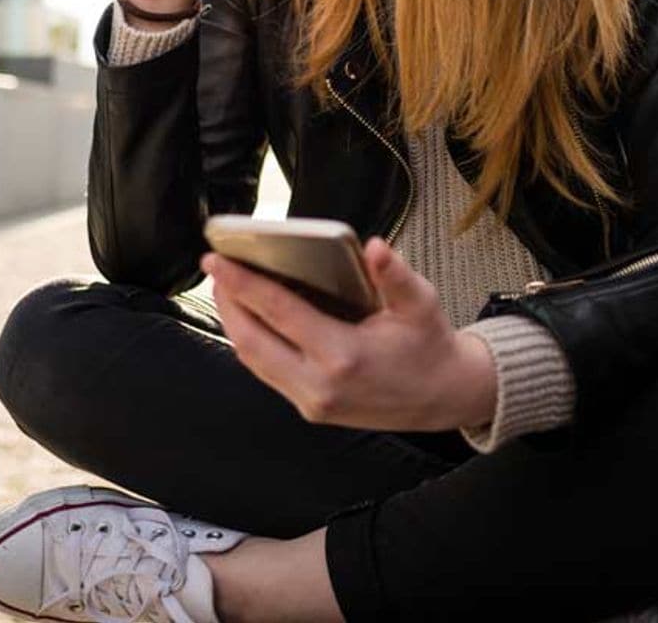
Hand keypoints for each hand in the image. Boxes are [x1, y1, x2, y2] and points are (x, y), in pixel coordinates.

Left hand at [202, 237, 499, 432]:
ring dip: (234, 323)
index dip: (243, 283)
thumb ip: (395, 275)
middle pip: (251, 340)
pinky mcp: (310, 410)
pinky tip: (250, 317)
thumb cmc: (429, 344)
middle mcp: (319, 385)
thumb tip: (374, 247)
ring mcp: (311, 402)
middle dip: (227, 302)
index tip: (216, 259)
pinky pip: (267, 373)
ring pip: (253, 361)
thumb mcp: (421, 304)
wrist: (442, 397)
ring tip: (227, 287)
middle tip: (215, 267)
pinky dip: (252, 343)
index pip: (278, 313)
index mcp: (344, 355)